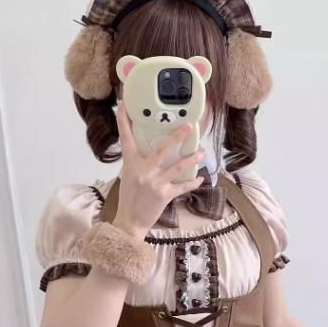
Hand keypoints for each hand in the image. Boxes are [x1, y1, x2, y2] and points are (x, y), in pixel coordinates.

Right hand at [112, 100, 205, 237]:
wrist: (130, 221)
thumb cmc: (129, 199)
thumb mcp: (128, 176)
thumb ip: (139, 163)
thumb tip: (153, 152)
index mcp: (131, 164)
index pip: (126, 139)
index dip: (124, 121)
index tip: (125, 105)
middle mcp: (143, 171)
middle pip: (162, 149)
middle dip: (177, 136)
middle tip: (189, 126)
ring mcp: (155, 183)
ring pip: (178, 167)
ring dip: (192, 159)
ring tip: (203, 151)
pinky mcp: (165, 195)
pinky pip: (182, 187)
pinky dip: (192, 183)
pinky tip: (200, 178)